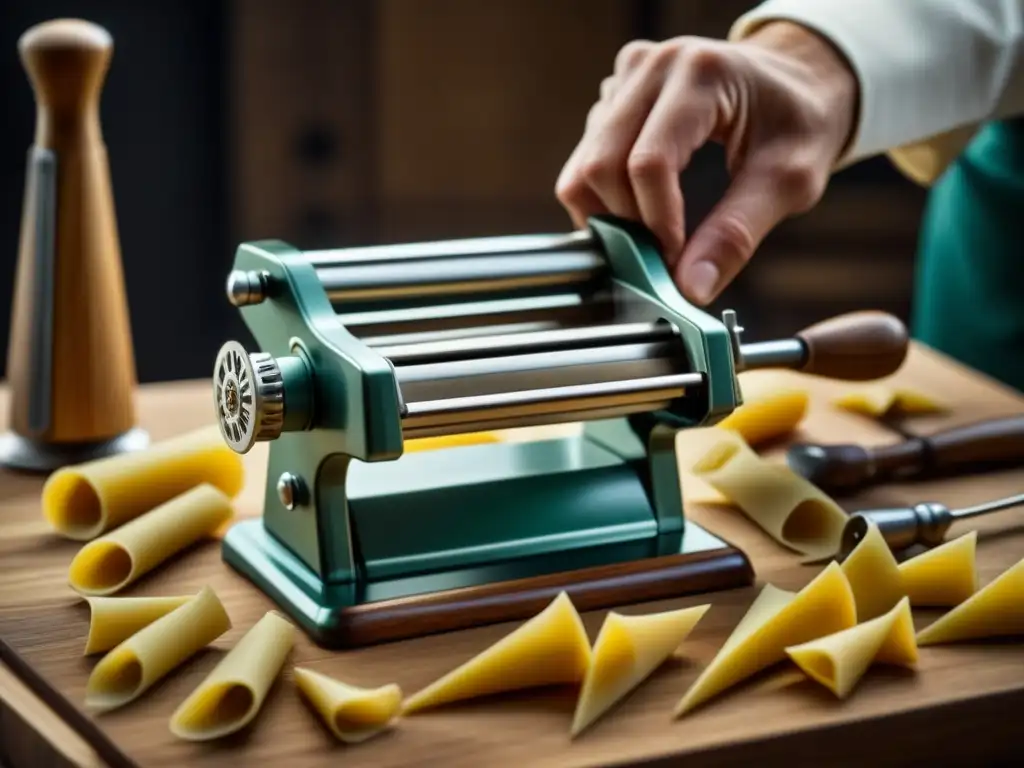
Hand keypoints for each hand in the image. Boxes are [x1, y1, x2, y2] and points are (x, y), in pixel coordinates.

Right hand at [555, 22, 857, 304]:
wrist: (797, 79)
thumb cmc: (801, 122)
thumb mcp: (789, 180)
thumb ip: (737, 234)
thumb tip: (690, 289)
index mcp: (701, 75)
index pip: (648, 163)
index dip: (655, 224)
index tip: (675, 260)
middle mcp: (652, 66)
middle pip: (600, 166)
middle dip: (626, 225)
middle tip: (661, 253)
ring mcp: (626, 77)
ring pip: (584, 166)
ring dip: (611, 214)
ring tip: (654, 230)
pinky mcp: (613, 94)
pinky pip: (585, 159)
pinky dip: (606, 197)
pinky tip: (643, 204)